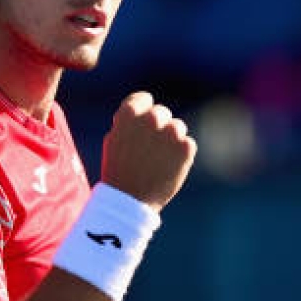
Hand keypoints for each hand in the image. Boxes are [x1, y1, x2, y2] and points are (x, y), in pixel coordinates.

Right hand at [100, 92, 195, 211]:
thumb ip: (129, 122)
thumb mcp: (114, 140)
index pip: (144, 99)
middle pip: (161, 112)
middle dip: (157, 127)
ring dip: (171, 140)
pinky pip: (187, 144)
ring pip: (177, 127)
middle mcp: (152, 118)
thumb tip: (144, 112)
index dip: (142, 112)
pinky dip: (180, 155)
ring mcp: (171, 132)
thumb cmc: (118, 171)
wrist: (130, 201)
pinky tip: (167, 168)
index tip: (141, 127)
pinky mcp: (186, 147)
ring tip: (157, 161)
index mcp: (130, 113)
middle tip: (149, 150)